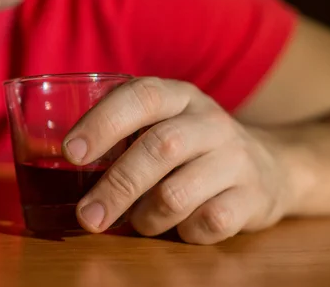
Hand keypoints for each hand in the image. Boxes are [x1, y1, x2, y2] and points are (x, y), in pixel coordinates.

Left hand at [63, 77, 292, 243]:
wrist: (269, 165)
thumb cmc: (192, 145)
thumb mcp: (163, 122)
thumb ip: (123, 132)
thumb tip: (60, 163)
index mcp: (179, 97)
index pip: (141, 97)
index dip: (103, 122)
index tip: (70, 153)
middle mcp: (210, 122)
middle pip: (159, 149)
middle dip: (116, 187)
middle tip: (88, 216)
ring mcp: (236, 158)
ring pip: (178, 193)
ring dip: (145, 217)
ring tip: (138, 222)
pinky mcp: (253, 197)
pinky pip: (208, 222)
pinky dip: (183, 233)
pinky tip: (179, 228)